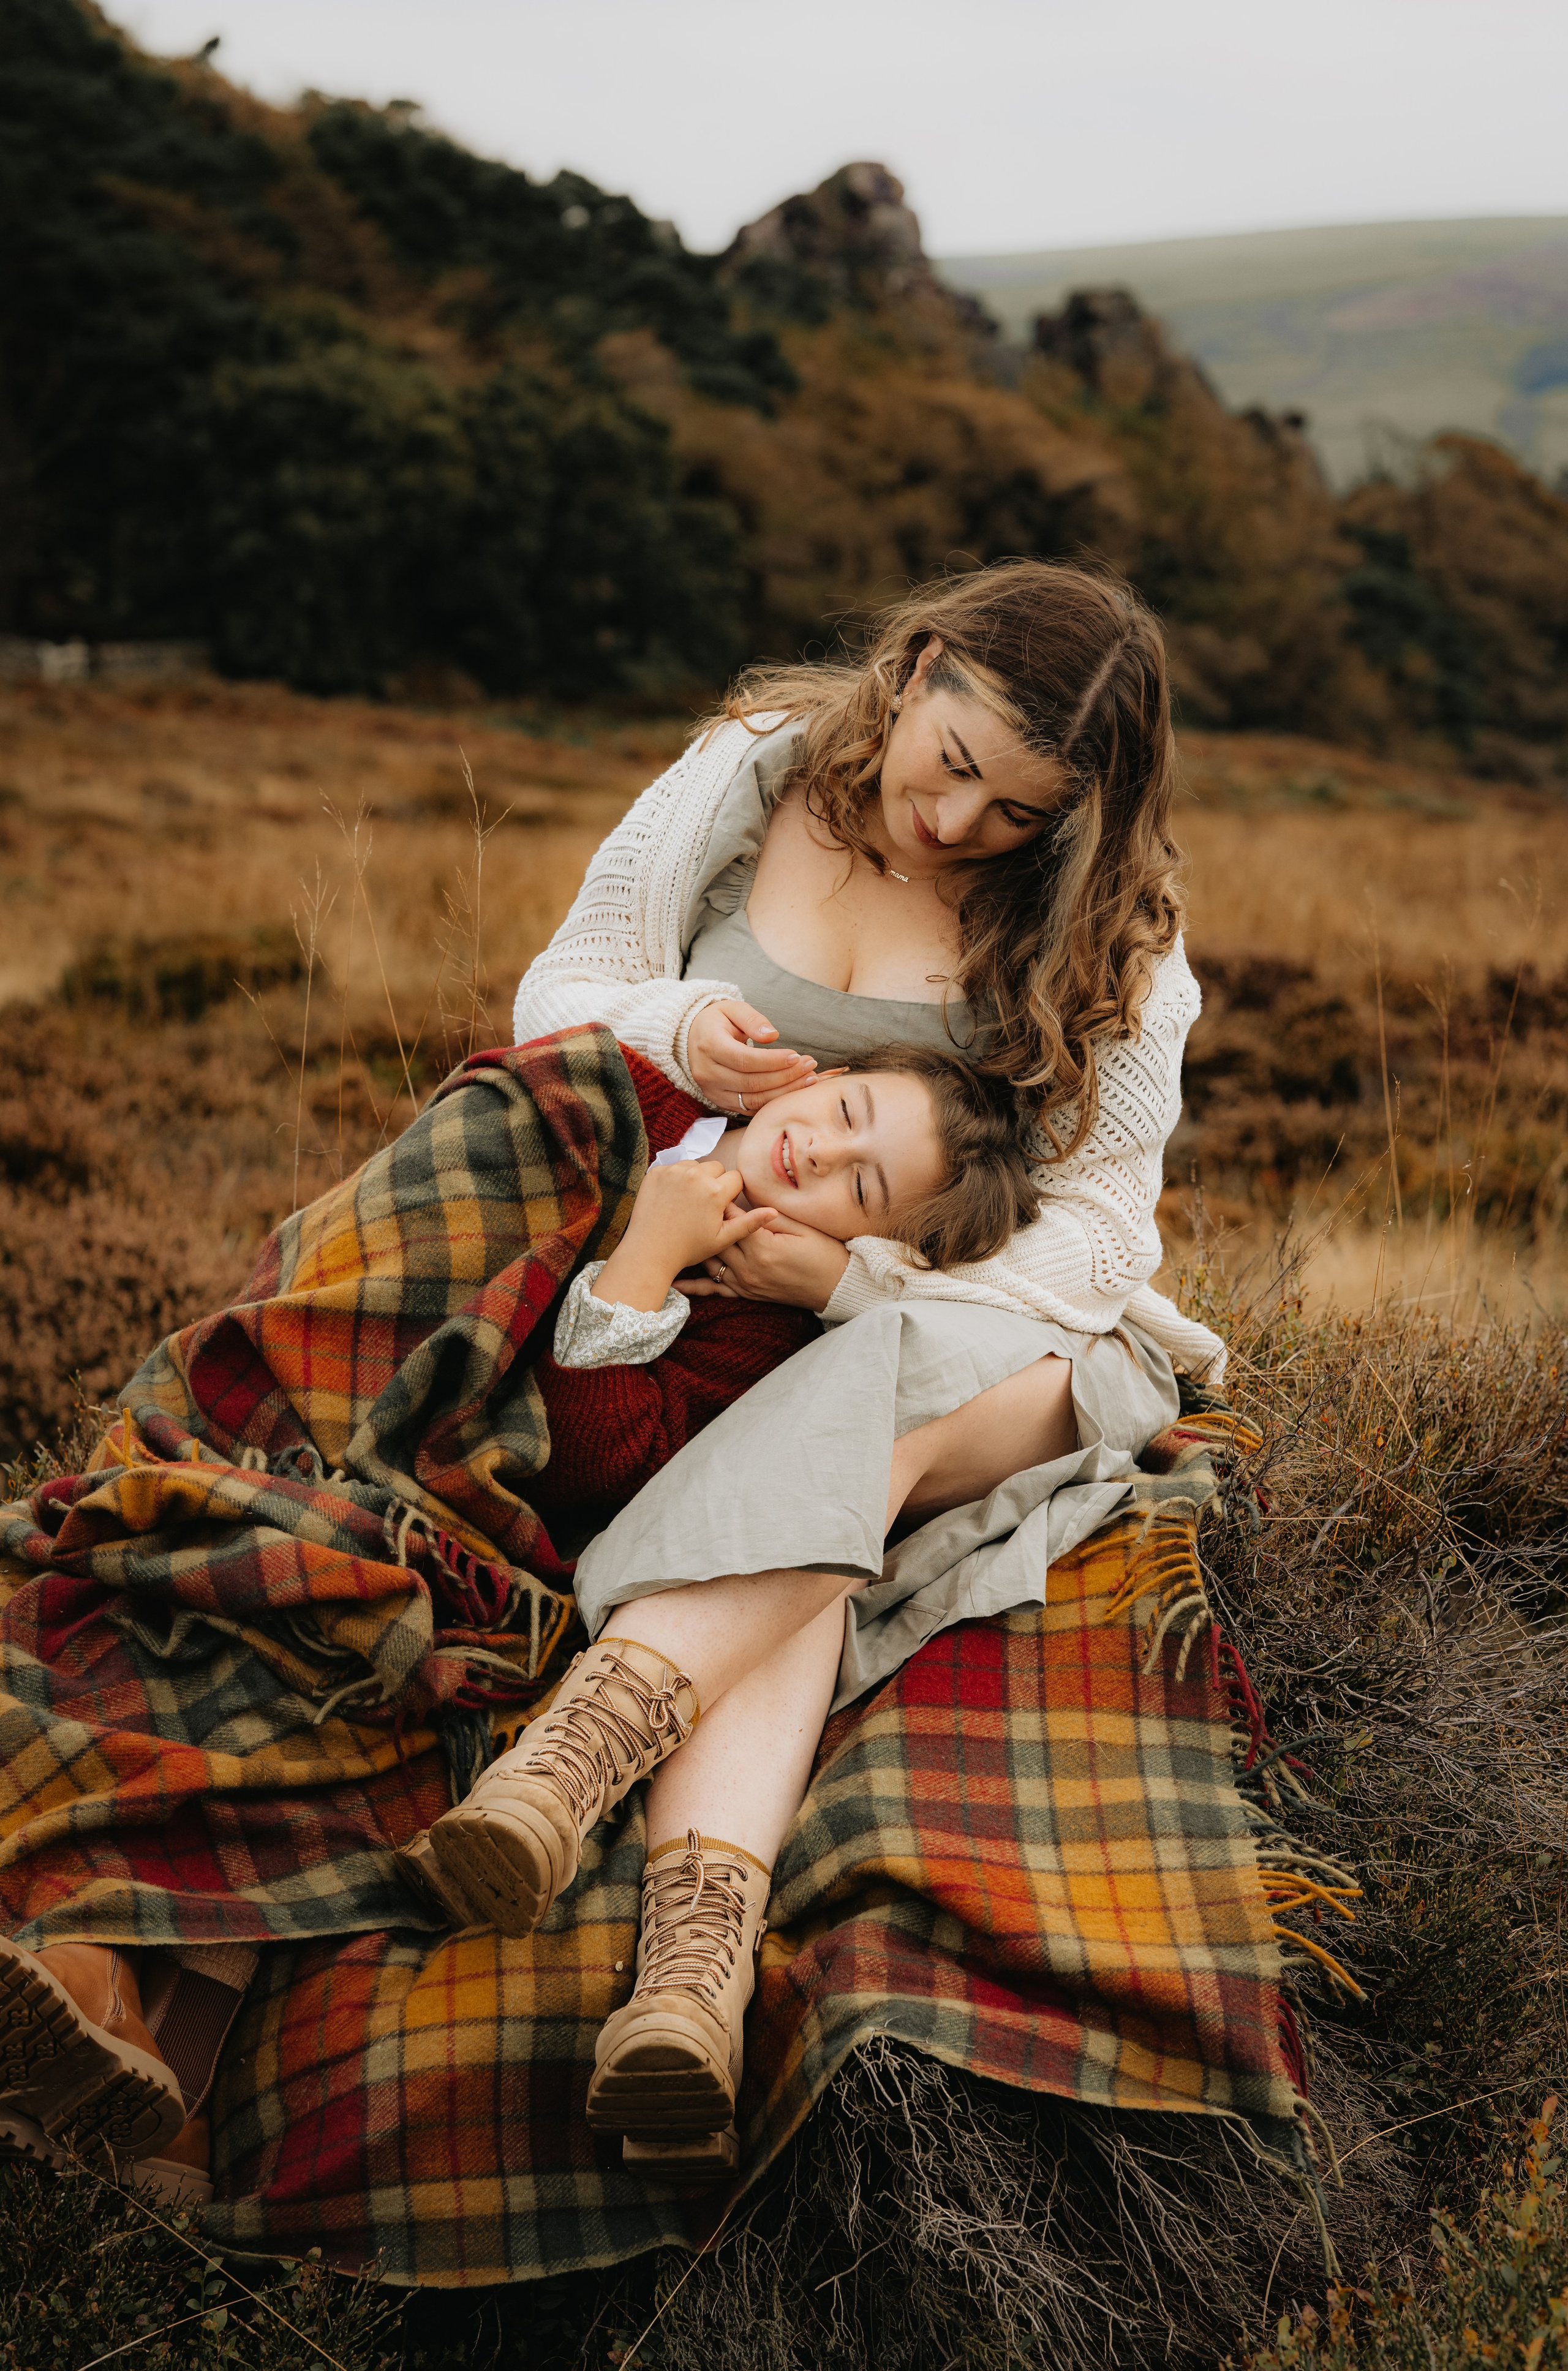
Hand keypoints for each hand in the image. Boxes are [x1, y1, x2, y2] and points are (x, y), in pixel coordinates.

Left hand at [595, 1163, 777, 1312]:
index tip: (720, 1208)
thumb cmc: (688, 1248)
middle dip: (714, 1182)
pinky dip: (676, 1178)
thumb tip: (774, 1211)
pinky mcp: (656, 1172)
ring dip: (695, 1178)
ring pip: (696, 1165)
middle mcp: (696, 1175)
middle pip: (716, 1167)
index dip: (730, 1193)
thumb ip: (750, 1222)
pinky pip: (674, 1167)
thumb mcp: (723, 1238)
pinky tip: (672, 1198)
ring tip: (688, 1202)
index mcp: (716, 1191)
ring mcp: (674, 1172)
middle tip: (704, 1205)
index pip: (735, 1178)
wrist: (650, 1251)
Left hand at [677, 1206, 849, 1312]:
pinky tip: (675, 1283)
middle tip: (689, 1200)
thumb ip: (771, 1217)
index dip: (720, 1200)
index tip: (708, 1185)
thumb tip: (749, 1201)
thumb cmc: (823, 1254)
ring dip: (695, 1245)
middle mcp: (748, 1266)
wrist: (835, 1288)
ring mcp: (744, 1282)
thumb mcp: (800, 1229)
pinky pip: (714, 1290)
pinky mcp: (745, 1293)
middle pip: (717, 1236)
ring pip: (710, 1261)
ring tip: (677, 1227)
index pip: (732, 1217)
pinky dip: (694, 1286)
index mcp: (762, 1246)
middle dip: (703, 1217)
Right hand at [686, 999, 821, 1113]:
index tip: (797, 1056)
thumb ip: (753, 1019)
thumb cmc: (717, 1021)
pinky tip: (793, 1090)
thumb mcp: (733, 1008)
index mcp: (709, 1045)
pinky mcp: (720, 1101)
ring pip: (753, 1100)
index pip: (744, 1060)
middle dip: (786, 1077)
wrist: (692, 1038)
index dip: (773, 1061)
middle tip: (810, 1066)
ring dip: (784, 1092)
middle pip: (751, 1083)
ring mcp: (712, 1091)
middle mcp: (708, 1073)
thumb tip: (772, 1035)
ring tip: (808, 1079)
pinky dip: (774, 1101)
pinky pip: (750, 1108)